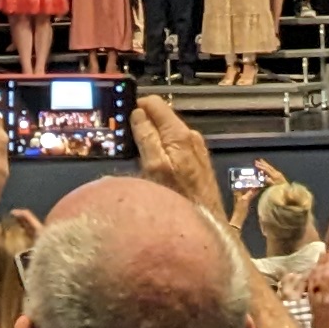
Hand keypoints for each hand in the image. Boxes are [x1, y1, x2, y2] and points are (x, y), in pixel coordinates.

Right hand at [130, 93, 221, 218]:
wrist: (207, 224)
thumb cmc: (181, 199)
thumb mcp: (155, 167)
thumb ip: (147, 137)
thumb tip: (138, 113)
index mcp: (180, 133)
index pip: (154, 103)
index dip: (135, 108)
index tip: (121, 121)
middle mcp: (190, 136)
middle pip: (159, 117)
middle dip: (142, 126)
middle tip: (127, 144)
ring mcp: (194, 149)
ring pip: (165, 133)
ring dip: (150, 141)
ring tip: (138, 159)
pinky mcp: (195, 162)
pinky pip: (172, 148)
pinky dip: (160, 152)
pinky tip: (154, 170)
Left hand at [303, 246, 328, 327]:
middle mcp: (322, 299)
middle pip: (323, 276)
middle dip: (327, 262)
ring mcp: (315, 301)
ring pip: (315, 279)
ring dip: (318, 266)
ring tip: (322, 254)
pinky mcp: (311, 304)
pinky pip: (310, 286)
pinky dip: (312, 275)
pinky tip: (314, 269)